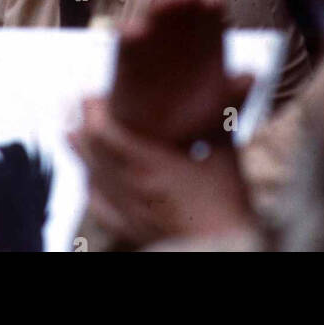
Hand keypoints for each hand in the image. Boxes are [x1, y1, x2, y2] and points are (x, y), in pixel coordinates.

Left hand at [69, 98, 254, 247]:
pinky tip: (88, 177)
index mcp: (149, 165)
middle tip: (86, 104)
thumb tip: (251, 74)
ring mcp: (129, 211)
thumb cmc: (227, 202)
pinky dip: (90, 186)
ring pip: (91, 177)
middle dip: (83, 124)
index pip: (103, 132)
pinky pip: (99, 206)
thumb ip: (227, 112)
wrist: (223, 249)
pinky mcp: (131, 229)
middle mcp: (131, 188)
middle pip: (91, 151)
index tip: (96, 93)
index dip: (94, 110)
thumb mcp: (226, 152)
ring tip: (72, 131)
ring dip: (80, 152)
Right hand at [109, 0, 250, 143]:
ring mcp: (152, 42)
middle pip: (180, 2)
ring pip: (154, 15)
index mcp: (205, 38)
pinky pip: (126, 40)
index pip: (208, 4)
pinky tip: (136, 33)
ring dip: (161, 7)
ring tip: (168, 4)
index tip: (214, 1)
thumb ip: (235, 94)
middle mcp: (178, 34)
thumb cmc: (196, 121)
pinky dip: (130, 33)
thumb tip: (250, 78)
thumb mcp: (221, 111)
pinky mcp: (128, 58)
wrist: (160, 144)